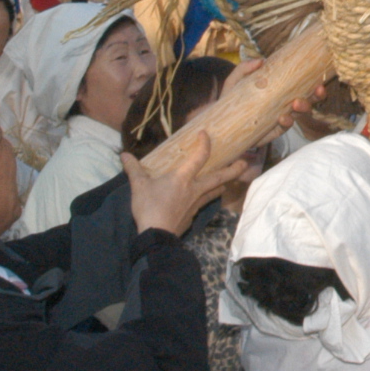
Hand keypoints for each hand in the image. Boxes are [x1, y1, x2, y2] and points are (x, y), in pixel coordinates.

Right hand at [123, 131, 244, 236]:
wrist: (156, 236)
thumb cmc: (149, 208)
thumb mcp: (139, 186)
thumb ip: (134, 169)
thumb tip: (124, 155)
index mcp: (183, 178)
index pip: (200, 157)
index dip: (204, 144)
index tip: (205, 134)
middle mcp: (195, 189)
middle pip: (220, 177)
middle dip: (234, 169)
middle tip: (245, 163)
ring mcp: (196, 204)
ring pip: (215, 192)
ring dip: (222, 185)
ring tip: (227, 181)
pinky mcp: (193, 216)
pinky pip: (204, 203)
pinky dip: (207, 198)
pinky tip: (203, 199)